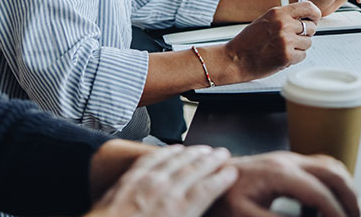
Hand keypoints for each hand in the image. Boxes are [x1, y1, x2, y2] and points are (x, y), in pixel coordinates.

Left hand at [87, 144, 237, 216]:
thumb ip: (189, 214)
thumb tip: (199, 210)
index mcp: (177, 212)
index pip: (206, 189)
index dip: (221, 178)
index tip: (231, 171)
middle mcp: (163, 193)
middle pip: (193, 170)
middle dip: (211, 160)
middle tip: (223, 153)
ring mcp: (145, 183)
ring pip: (175, 160)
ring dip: (192, 153)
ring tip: (204, 149)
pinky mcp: (129, 180)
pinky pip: (151, 159)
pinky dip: (166, 152)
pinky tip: (174, 149)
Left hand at [210, 151, 359, 216]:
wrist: (206, 178)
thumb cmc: (221, 197)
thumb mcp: (246, 215)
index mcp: (279, 173)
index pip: (319, 193)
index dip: (335, 212)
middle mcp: (287, 161)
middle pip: (333, 172)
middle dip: (350, 197)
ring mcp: (289, 159)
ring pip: (330, 164)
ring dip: (345, 186)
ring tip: (349, 210)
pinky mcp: (287, 163)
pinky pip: (320, 165)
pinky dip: (334, 179)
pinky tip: (334, 197)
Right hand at [223, 1, 319, 81]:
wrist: (235, 59)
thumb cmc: (248, 42)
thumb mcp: (265, 20)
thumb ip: (284, 17)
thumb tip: (304, 18)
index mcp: (278, 13)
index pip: (308, 7)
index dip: (314, 14)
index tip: (314, 19)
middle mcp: (284, 25)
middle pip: (311, 27)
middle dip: (305, 34)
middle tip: (293, 38)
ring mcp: (286, 41)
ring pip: (308, 43)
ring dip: (299, 47)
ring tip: (283, 48)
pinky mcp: (287, 56)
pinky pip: (302, 56)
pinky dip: (295, 58)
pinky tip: (281, 55)